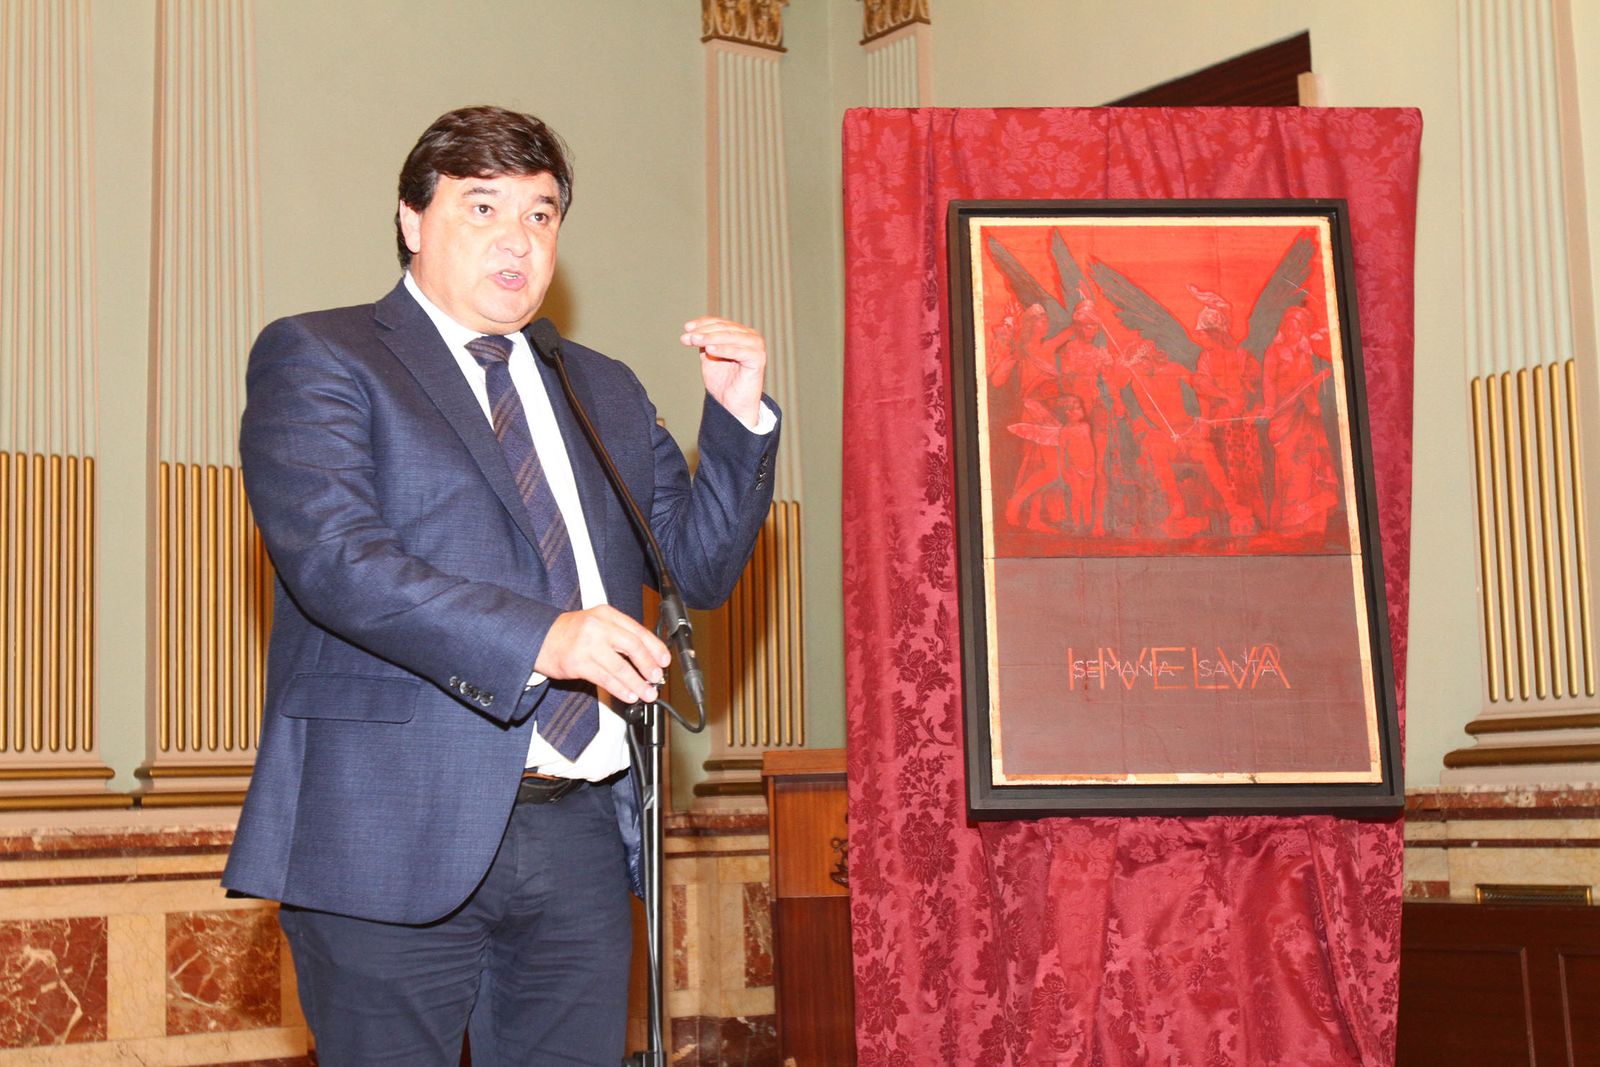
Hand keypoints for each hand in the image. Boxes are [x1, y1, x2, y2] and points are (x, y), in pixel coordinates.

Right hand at [535, 605, 671, 704]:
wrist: (539, 638)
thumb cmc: (570, 633)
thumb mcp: (596, 623)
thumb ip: (619, 635)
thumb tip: (647, 657)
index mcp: (606, 614)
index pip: (638, 630)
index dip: (655, 647)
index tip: (664, 661)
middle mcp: (598, 627)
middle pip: (633, 646)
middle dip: (649, 665)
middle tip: (657, 678)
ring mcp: (587, 645)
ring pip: (621, 667)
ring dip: (637, 683)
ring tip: (647, 693)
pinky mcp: (578, 664)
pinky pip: (605, 679)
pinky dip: (621, 689)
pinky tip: (629, 695)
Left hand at [681, 317, 766, 427]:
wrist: (732, 406)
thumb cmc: (723, 383)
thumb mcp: (709, 357)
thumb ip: (703, 343)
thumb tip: (690, 331)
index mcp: (740, 334)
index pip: (720, 323)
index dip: (703, 323)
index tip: (686, 328)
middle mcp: (750, 337)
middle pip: (725, 328)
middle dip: (704, 331)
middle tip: (688, 337)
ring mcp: (756, 346)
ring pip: (731, 336)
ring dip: (711, 337)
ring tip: (695, 340)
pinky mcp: (758, 359)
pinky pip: (740, 351)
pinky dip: (724, 349)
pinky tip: (710, 349)